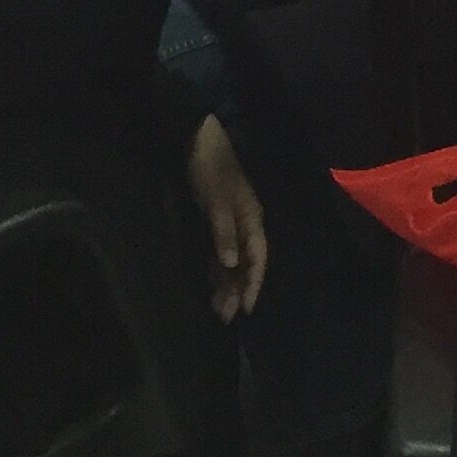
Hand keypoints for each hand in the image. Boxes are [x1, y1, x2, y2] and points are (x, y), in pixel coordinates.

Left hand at [185, 116, 269, 321]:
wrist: (199, 140)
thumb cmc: (210, 170)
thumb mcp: (216, 201)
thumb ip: (224, 233)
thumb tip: (231, 264)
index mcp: (251, 219)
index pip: (257, 257)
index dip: (253, 283)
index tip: (247, 308)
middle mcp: (246, 223)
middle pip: (245, 262)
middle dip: (238, 289)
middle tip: (226, 316)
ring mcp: (232, 220)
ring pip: (233, 259)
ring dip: (227, 282)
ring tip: (218, 308)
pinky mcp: (217, 218)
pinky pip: (221, 250)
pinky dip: (217, 268)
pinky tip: (211, 282)